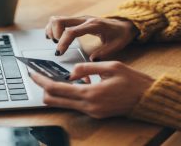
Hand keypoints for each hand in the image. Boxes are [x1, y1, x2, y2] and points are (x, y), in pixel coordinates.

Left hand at [30, 61, 153, 118]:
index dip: (42, 81)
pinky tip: (77, 83)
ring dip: (56, 92)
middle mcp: (88, 106)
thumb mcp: (110, 67)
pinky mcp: (95, 113)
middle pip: (54, 100)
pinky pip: (75, 104)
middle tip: (39, 76)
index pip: (56, 88)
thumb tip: (71, 72)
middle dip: (43, 88)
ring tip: (58, 78)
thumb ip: (87, 68)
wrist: (147, 98)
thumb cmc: (132, 81)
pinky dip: (70, 95)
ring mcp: (91, 112)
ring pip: (62, 104)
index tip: (33, 74)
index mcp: (91, 93)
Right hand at [45, 16, 138, 60]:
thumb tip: (92, 60)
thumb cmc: (120, 34)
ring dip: (52, 30)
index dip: (63, 41)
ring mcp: (79, 18)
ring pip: (57, 19)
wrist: (123, 24)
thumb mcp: (116, 45)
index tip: (59, 52)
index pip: (72, 31)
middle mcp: (84, 19)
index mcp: (93, 25)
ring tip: (55, 42)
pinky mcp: (76, 20)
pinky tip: (55, 38)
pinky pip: (60, 20)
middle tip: (58, 47)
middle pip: (60, 20)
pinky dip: (53, 28)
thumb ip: (104, 52)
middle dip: (54, 34)